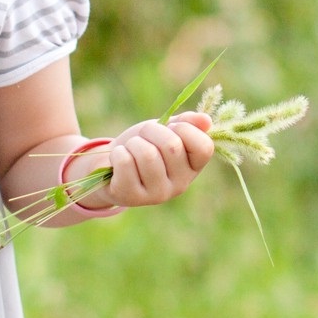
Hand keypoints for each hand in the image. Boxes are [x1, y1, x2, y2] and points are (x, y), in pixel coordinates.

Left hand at [94, 112, 214, 207]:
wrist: (112, 163)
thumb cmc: (145, 143)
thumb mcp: (166, 129)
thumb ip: (187, 123)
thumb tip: (206, 120)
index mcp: (193, 167)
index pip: (204, 147)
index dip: (185, 129)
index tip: (171, 127)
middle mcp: (180, 185)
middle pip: (172, 145)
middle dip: (152, 131)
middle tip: (143, 137)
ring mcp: (157, 194)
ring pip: (147, 154)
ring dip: (134, 143)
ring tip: (131, 149)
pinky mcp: (132, 197)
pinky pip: (125, 162)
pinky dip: (118, 152)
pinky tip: (119, 160)